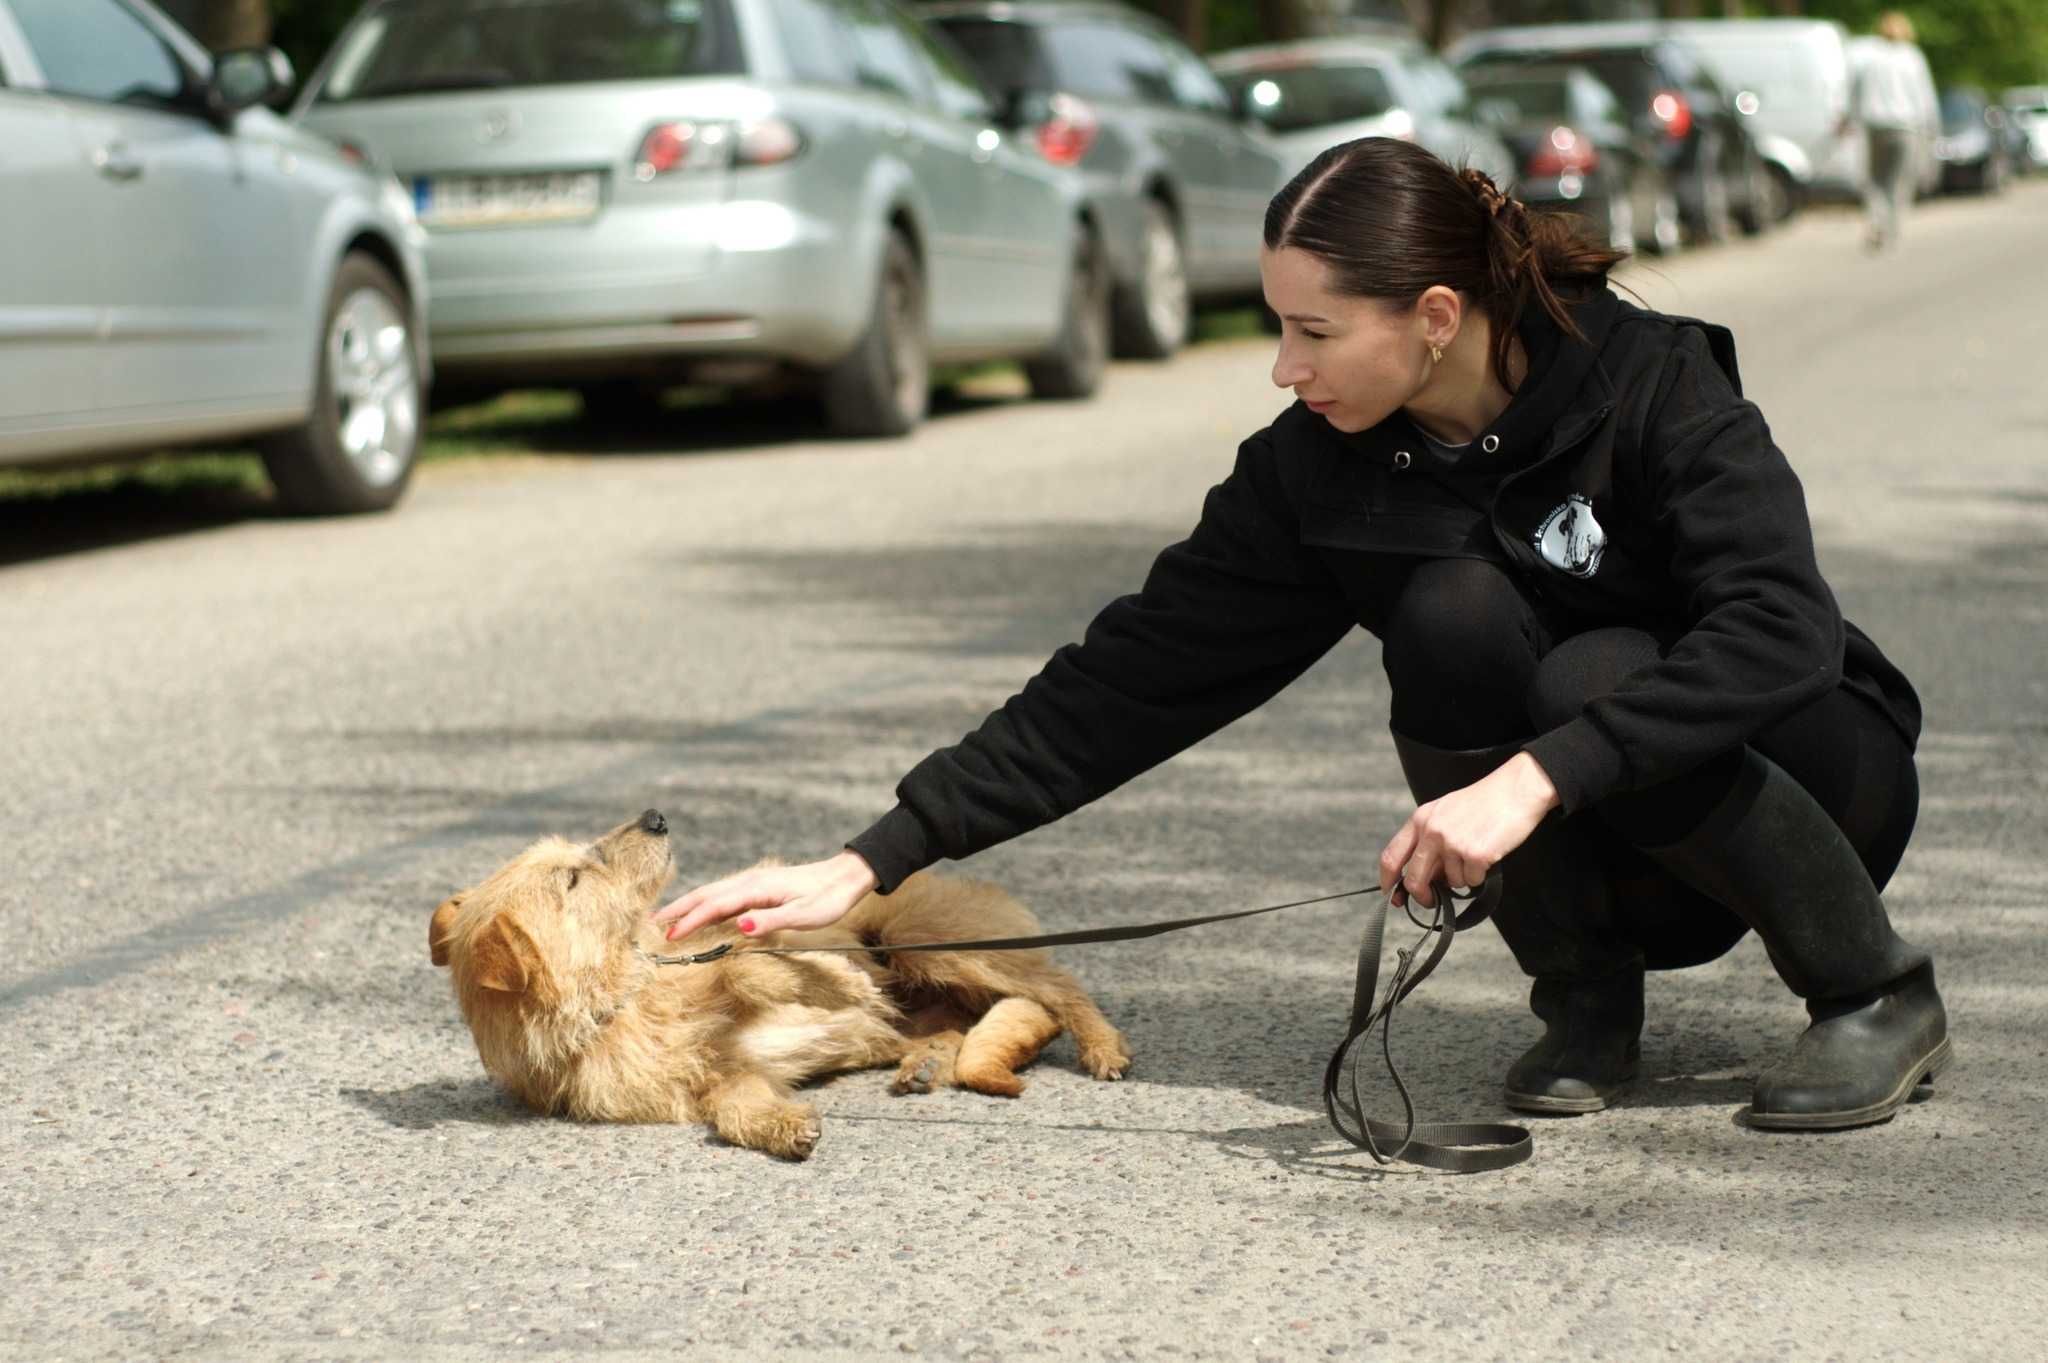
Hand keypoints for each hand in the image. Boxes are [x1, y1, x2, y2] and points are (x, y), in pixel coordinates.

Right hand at [650, 851, 879, 940]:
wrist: (845, 877)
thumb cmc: (827, 899)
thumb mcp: (804, 915)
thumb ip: (772, 921)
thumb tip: (740, 927)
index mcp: (757, 888)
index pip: (715, 906)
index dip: (691, 921)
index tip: (670, 937)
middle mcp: (749, 881)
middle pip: (705, 895)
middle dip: (678, 910)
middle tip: (650, 926)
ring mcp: (753, 882)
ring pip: (712, 894)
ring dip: (687, 906)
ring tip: (665, 920)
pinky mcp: (758, 887)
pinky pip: (723, 896)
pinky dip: (704, 904)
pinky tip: (700, 914)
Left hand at [1378, 752, 1559, 908]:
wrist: (1517, 789)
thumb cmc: (1484, 802)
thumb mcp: (1445, 812)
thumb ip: (1429, 840)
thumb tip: (1422, 877)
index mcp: (1420, 820)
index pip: (1391, 856)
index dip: (1387, 880)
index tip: (1391, 895)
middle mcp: (1432, 832)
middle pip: (1414, 880)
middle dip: (1422, 897)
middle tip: (1431, 900)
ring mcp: (1453, 843)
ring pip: (1450, 882)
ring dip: (1462, 877)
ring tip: (1475, 853)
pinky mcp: (1475, 854)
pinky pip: (1471, 881)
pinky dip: (1479, 876)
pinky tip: (1487, 855)